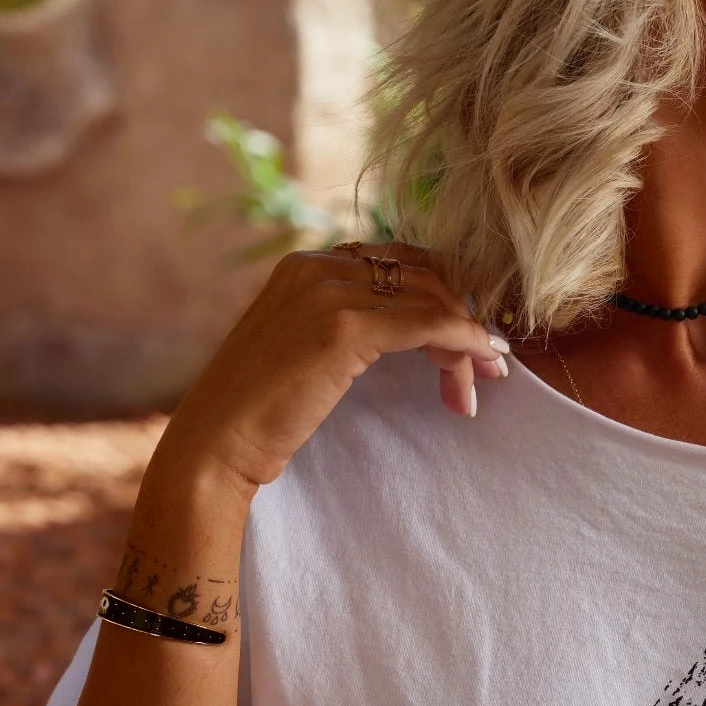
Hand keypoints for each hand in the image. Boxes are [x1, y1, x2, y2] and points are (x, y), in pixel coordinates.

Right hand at [153, 242, 508, 497]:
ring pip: (431, 300)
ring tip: (480, 385)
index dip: (443, 297)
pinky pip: (429, 323)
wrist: (216, 443)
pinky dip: (464, 343)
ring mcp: (328, 292)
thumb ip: (346, 324)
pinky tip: (479, 368)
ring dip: (467, 342)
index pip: (399, 262)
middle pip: (422, 277)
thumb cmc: (260, 412)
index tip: (470, 339)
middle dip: (463, 320)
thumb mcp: (305, 349)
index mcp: (305, 265)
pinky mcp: (343, 327)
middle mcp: (317, 266)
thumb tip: (411, 330)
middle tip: (489, 368)